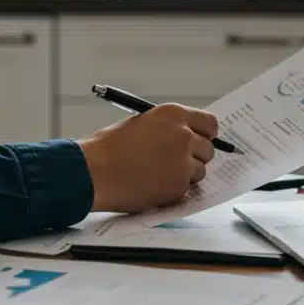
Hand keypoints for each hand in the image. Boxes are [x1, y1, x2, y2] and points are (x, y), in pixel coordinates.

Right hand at [77, 104, 219, 212]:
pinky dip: (174, 190)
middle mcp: (183, 135)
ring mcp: (183, 162)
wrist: (94, 172)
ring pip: (200, 171)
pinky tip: (154, 186)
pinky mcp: (179, 185)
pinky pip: (187, 189)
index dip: (205, 135)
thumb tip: (184, 138)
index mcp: (173, 115)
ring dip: (185, 175)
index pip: (209, 123)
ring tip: (159, 175)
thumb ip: (167, 129)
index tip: (201, 141)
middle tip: (176, 163)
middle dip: (196, 157)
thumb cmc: (108, 148)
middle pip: (208, 149)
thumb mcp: (141, 124)